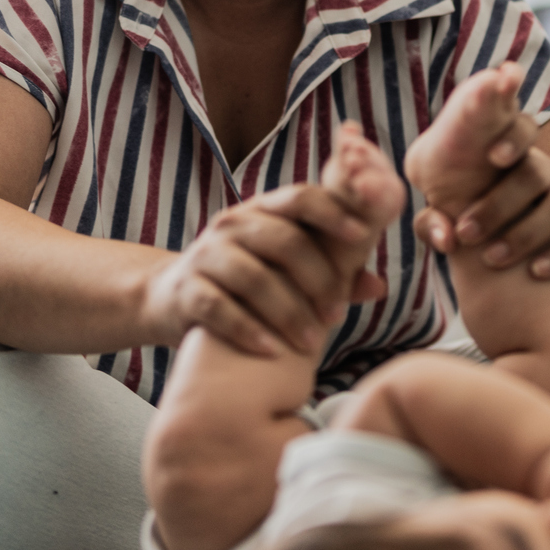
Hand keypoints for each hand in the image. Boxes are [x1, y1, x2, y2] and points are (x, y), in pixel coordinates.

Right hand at [140, 189, 367, 356]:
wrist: (171, 298)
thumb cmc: (246, 283)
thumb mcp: (286, 271)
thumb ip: (331, 273)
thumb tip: (377, 286)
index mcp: (264, 211)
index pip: (301, 198)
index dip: (333, 213)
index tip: (362, 235)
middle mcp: (233, 225)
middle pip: (284, 241)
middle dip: (318, 279)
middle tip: (338, 315)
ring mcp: (206, 256)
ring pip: (254, 278)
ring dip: (289, 312)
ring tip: (312, 344)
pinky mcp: (187, 291)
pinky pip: (219, 308)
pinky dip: (248, 330)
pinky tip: (272, 351)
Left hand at [414, 138, 549, 280]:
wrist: (486, 239)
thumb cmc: (458, 206)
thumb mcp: (436, 207)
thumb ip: (432, 219)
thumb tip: (448, 238)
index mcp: (509, 148)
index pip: (522, 127)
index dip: (514, 138)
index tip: (493, 157)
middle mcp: (541, 168)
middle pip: (535, 173)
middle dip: (499, 205)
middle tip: (466, 232)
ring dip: (525, 234)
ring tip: (491, 258)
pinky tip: (536, 271)